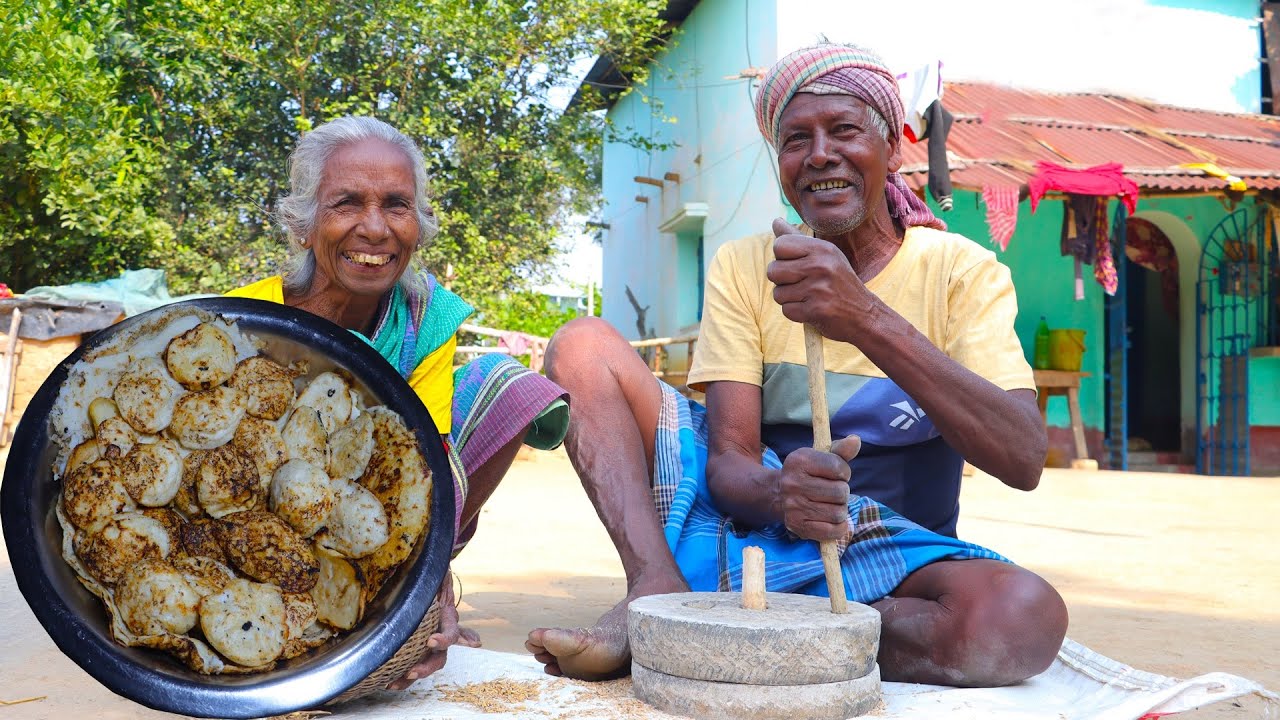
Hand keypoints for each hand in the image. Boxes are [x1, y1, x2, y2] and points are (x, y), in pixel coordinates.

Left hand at [385, 573, 481, 689]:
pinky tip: (388, 683)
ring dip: (412, 675)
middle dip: (425, 667)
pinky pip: (410, 658)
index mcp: (447, 613)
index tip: (430, 641)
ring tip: (394, 683)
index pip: (452, 631)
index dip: (444, 639)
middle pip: (439, 655)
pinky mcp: (413, 638)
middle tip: (410, 673)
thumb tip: (440, 591)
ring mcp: (429, 635)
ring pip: (426, 662)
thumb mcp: (434, 570)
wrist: (424, 565)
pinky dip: (401, 673)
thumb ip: (438, 576)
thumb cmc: (429, 567)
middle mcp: (440, 628)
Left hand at [767, 218, 870, 337]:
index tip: (796, 265)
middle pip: (773, 270)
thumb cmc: (839, 282)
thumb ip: (797, 239)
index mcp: (822, 248)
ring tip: (808, 297)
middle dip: (781, 281)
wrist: (864, 314)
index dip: (781, 258)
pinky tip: (811, 309)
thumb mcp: (825, 255)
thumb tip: (775, 221)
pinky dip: (795, 313)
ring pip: (778, 293)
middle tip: (801, 284)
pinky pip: (786, 310)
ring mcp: (818, 288)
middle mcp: (820, 265)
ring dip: (789, 299)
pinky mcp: (816, 310)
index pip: (779, 245)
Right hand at [778, 435, 861, 540]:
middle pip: (840, 492)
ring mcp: (793, 506)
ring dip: (840, 509)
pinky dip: (839, 527)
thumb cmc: (807, 474)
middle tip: (832, 491)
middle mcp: (793, 483)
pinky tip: (832, 520)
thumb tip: (855, 440)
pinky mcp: (797, 526)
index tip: (837, 474)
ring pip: (838, 512)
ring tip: (831, 504)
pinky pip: (832, 531)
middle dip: (842, 492)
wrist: (777, 494)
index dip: (844, 472)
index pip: (839, 467)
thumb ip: (840, 450)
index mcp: (799, 461)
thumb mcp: (820, 457)